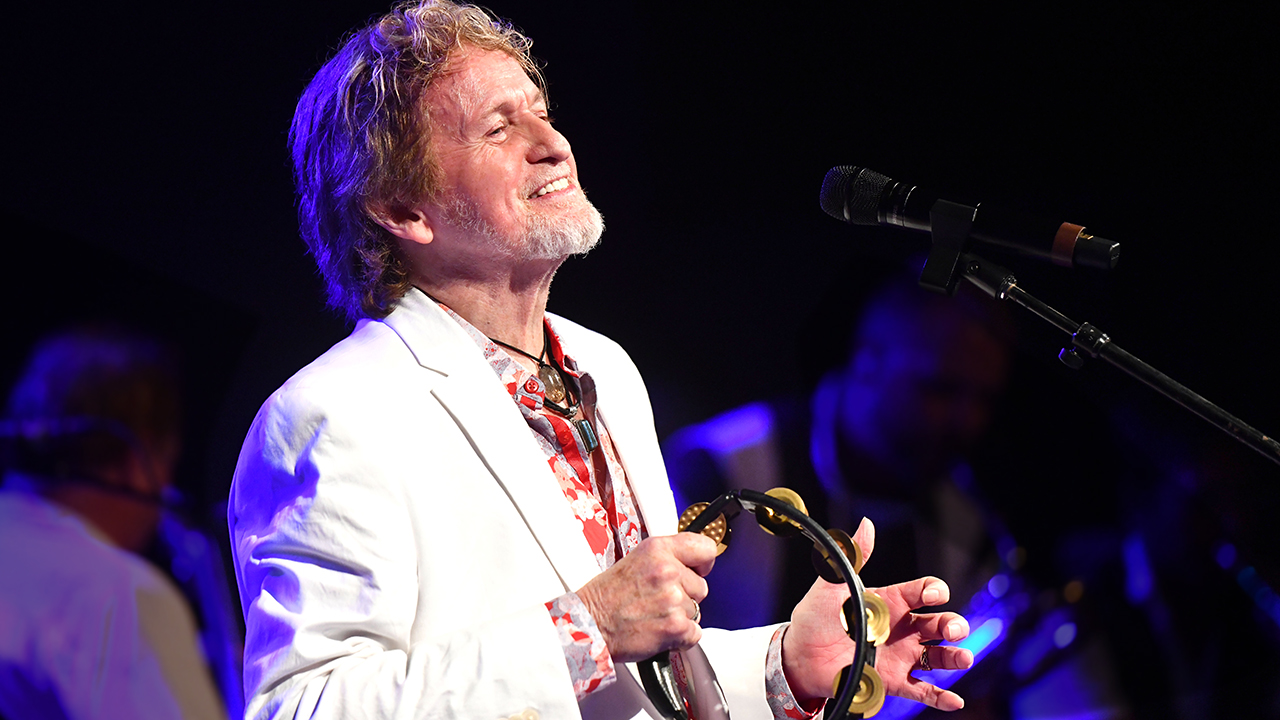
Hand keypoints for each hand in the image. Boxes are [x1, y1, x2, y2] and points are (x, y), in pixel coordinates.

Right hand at [576, 533, 716, 661]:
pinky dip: (680, 638)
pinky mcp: (675, 626)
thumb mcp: (635, 561)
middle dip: (685, 596)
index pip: (704, 548)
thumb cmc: (605, 597)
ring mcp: (673, 599)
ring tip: (653, 616)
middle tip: (658, 601)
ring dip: (679, 617)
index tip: (698, 569)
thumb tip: (691, 566)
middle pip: (701, 586)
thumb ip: (665, 559)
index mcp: (657, 550)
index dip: (703, 563)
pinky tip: (658, 631)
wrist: (588, 625)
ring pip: (696, 611)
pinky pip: (694, 633)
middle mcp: (667, 571)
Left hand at [782, 518, 974, 710]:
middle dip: (952, 624)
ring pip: (937, 656)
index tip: (934, 593)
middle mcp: (901, 628)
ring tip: (963, 658)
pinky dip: (940, 696)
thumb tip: (865, 525)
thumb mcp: (832, 584)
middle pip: (939, 623)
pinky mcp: (892, 681)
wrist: (799, 655)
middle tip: (953, 628)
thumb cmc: (815, 617)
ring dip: (955, 657)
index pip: (922, 592)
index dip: (933, 590)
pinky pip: (922, 690)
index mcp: (890, 601)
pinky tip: (954, 700)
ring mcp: (900, 655)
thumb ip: (852, 556)